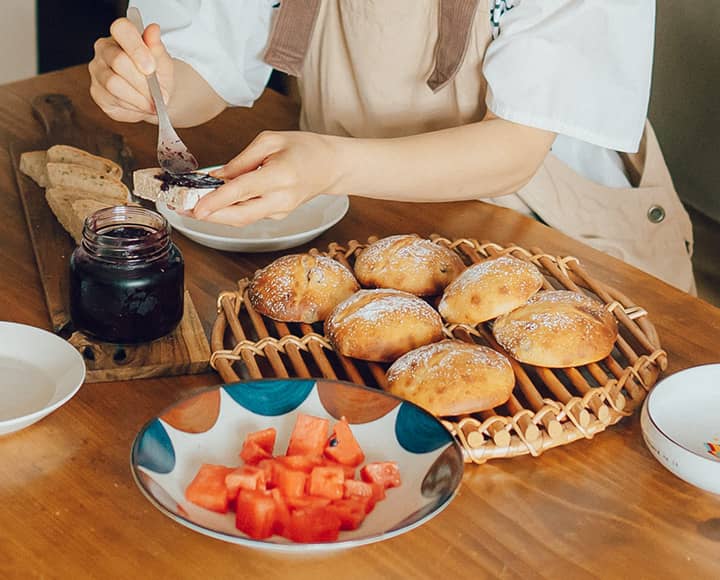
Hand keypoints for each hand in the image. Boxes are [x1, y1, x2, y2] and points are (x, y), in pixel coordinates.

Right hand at [89, 17, 173, 122]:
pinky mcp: (96, 91)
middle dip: (142, 82)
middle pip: (118, 61)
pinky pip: (112, 99)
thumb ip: (157, 48)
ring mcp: (97, 70)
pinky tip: (140, 105)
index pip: (121, 29)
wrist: (155, 97)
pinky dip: (131, 106)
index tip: (151, 68)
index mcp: (121, 35)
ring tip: (152, 103)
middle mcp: (104, 49)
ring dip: (137, 97)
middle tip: (158, 94)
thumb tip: (153, 30)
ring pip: (113, 83)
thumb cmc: (157, 75)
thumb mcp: (163, 62)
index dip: (136, 49)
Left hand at [192, 131, 345, 225]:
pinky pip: (249, 215)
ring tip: (191, 205)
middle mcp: (281, 199)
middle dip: (209, 217)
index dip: (216, 202)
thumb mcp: (271, 141)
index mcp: (280, 176)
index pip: (242, 191)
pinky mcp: (277, 216)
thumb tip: (217, 177)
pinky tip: (217, 202)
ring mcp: (280, 211)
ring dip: (216, 215)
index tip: (195, 208)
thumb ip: (241, 160)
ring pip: (242, 219)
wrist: (332, 167)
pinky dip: (230, 211)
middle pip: (239, 216)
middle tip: (182, 210)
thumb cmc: (305, 149)